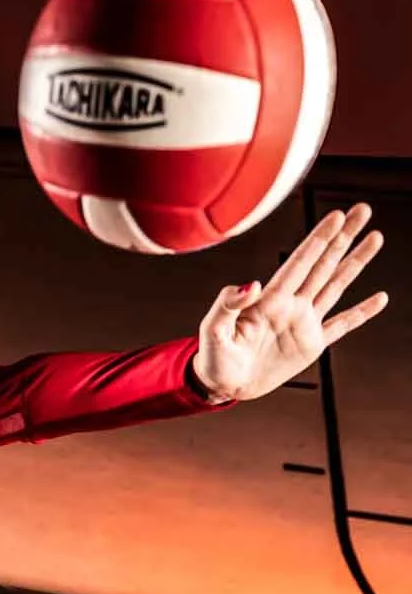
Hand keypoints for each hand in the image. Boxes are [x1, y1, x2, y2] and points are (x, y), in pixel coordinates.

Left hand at [191, 205, 388, 402]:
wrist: (222, 384)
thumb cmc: (213, 356)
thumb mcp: (213, 329)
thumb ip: (227, 304)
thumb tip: (253, 284)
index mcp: (270, 298)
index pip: (300, 261)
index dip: (319, 238)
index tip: (337, 215)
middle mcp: (291, 304)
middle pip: (324, 263)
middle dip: (344, 236)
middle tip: (363, 209)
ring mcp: (304, 323)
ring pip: (337, 285)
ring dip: (356, 262)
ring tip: (375, 237)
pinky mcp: (311, 345)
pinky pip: (342, 325)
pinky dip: (362, 313)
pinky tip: (380, 298)